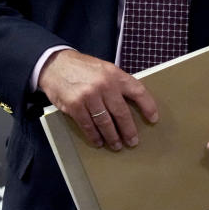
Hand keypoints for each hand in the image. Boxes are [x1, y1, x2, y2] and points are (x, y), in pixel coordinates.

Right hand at [38, 49, 158, 150]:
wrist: (55, 64)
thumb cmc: (82, 68)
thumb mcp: (104, 69)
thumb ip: (116, 83)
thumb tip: (131, 104)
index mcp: (114, 74)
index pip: (138, 90)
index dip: (148, 105)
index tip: (153, 118)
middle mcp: (104, 85)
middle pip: (122, 113)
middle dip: (129, 130)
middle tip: (133, 141)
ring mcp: (89, 96)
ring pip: (105, 123)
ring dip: (112, 137)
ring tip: (117, 145)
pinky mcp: (75, 106)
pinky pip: (88, 126)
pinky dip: (94, 136)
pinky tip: (98, 141)